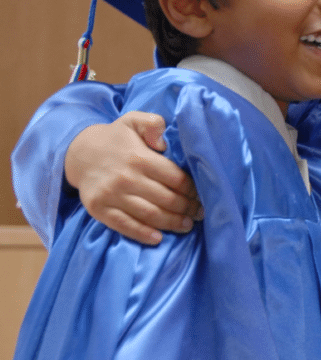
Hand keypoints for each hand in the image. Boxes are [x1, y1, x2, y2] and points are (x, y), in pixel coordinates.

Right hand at [66, 112, 200, 244]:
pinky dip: (142, 234)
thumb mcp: (134, 120)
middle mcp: (126, 178)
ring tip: (187, 225)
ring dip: (172, 223)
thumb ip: (153, 123)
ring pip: (149, 215)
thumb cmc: (116, 138)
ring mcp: (111, 195)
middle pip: (166, 199)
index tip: (202, 196)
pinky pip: (124, 225)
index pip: (176, 179)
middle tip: (199, 214)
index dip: (192, 190)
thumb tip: (163, 142)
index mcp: (139, 157)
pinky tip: (158, 238)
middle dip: (187, 208)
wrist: (79, 152)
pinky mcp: (99, 209)